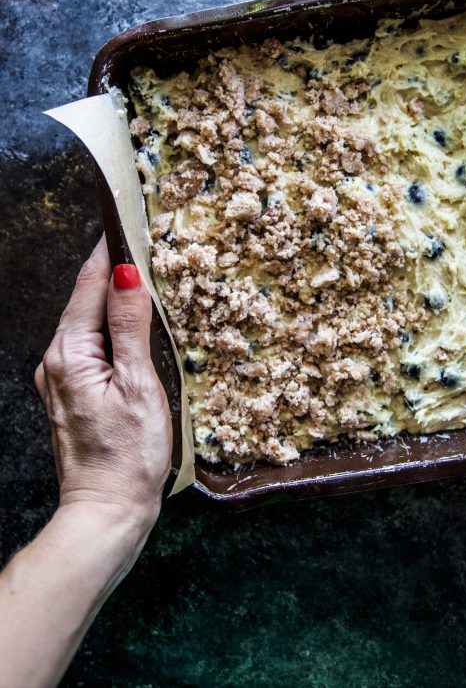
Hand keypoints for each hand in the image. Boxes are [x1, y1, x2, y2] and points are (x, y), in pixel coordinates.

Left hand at [35, 236, 171, 529]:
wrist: (106, 512)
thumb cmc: (128, 456)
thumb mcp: (138, 385)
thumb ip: (130, 325)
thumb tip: (126, 272)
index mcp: (70, 353)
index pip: (90, 283)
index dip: (110, 248)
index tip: (126, 217)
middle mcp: (56, 360)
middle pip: (86, 299)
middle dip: (114, 268)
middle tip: (145, 239)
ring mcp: (60, 377)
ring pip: (88, 321)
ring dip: (114, 296)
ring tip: (146, 274)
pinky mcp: (72, 392)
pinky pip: (91, 345)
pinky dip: (112, 327)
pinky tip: (135, 324)